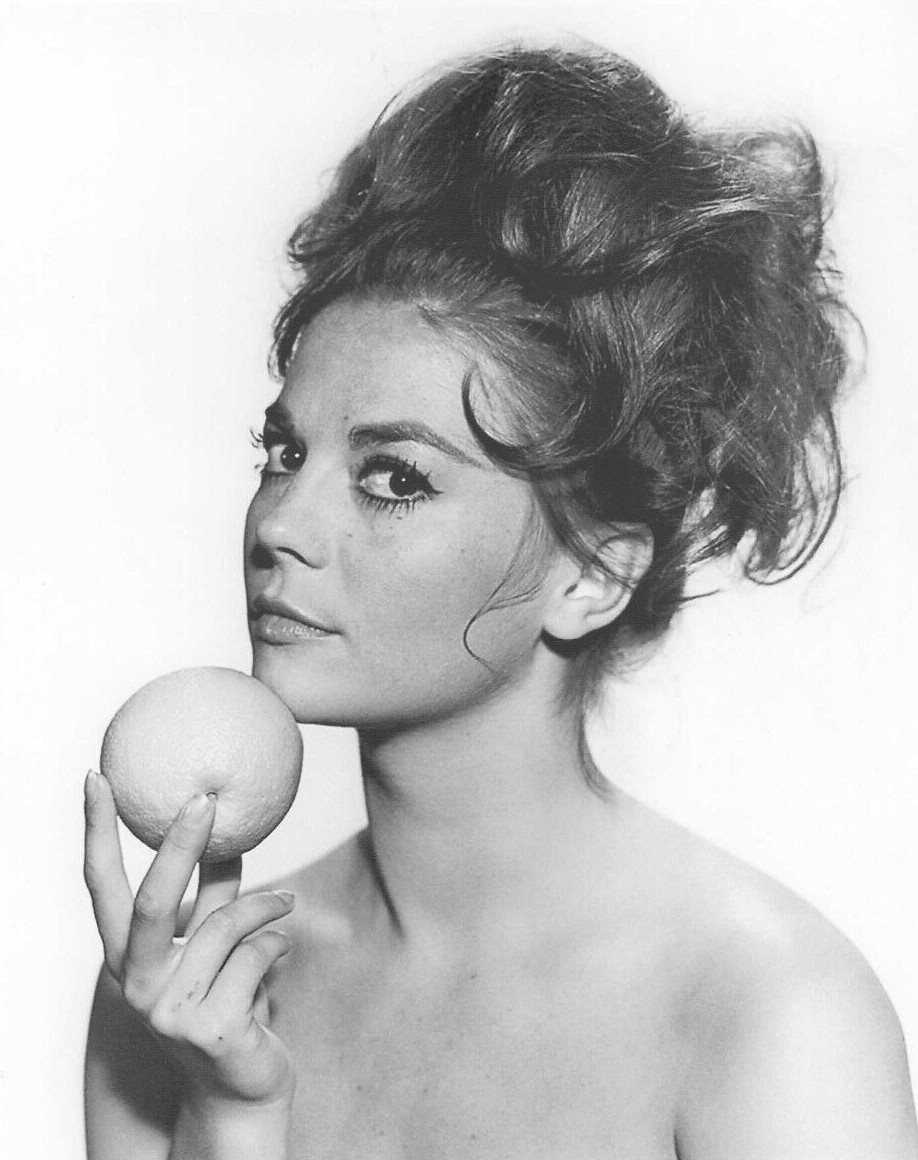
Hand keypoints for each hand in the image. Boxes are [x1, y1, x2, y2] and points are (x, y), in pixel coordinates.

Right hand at [83, 770, 296, 1109]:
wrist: (242, 1089)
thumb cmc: (229, 1001)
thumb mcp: (214, 942)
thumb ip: (216, 892)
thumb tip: (228, 826)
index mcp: (128, 956)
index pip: (100, 885)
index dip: (96, 830)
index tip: (97, 776)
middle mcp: (138, 984)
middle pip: (151, 902)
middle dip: (178, 847)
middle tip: (205, 798)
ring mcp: (170, 1012)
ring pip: (225, 925)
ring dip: (267, 905)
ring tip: (287, 902)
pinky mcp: (211, 1029)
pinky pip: (257, 954)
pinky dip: (278, 941)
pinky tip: (283, 947)